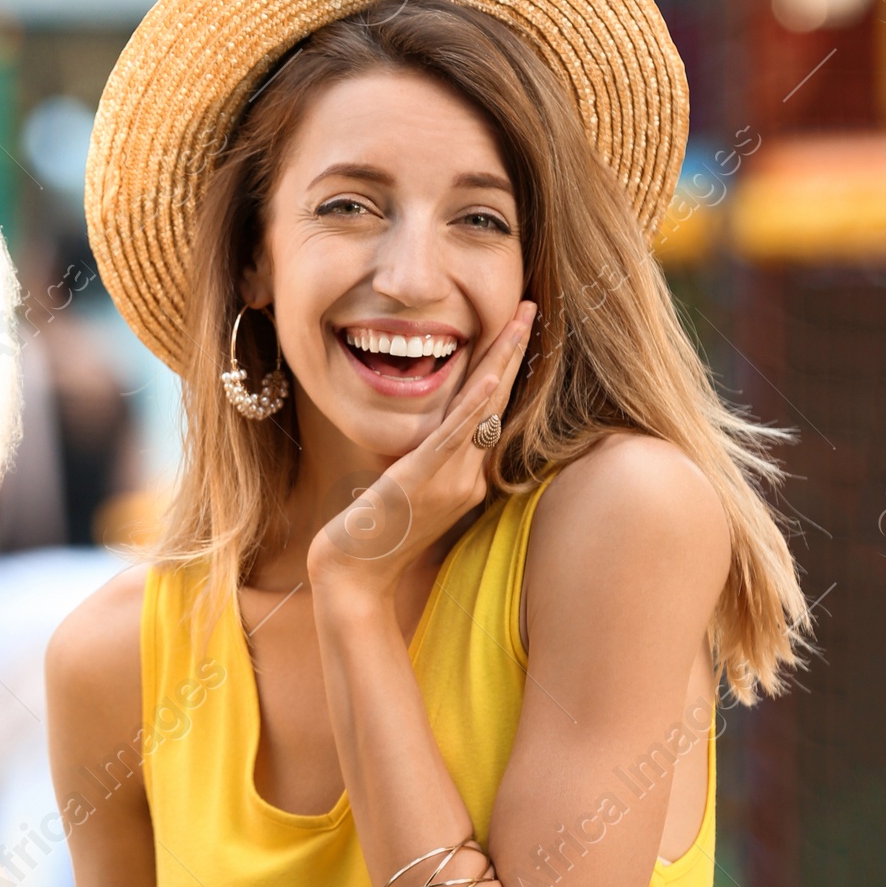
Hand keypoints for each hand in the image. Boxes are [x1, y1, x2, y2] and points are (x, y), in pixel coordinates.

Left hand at [308, 304, 536, 602]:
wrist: (353, 580)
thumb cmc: (373, 536)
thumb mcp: (408, 491)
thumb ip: (428, 461)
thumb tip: (434, 433)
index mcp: (467, 476)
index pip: (492, 411)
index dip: (506, 367)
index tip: (519, 326)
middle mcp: (469, 477)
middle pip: (497, 402)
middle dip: (514, 351)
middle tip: (532, 306)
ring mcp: (449, 481)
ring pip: (482, 411)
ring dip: (501, 362)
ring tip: (519, 321)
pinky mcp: (421, 481)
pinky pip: (453, 437)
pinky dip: (473, 406)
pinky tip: (489, 377)